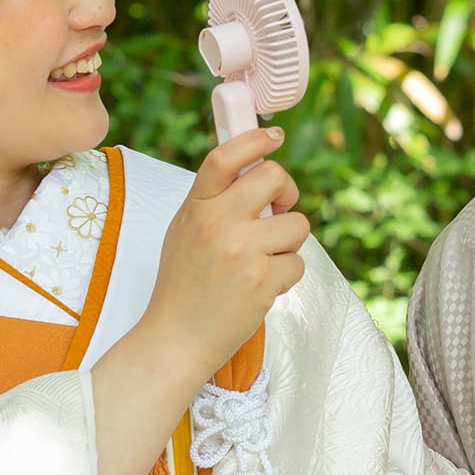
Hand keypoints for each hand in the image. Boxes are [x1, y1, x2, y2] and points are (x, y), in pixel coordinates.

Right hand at [144, 127, 309, 378]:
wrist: (177, 338)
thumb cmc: (184, 285)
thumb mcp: (186, 231)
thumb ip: (214, 201)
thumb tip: (255, 170)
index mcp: (196, 208)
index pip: (225, 158)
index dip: (254, 139)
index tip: (274, 136)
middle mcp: (218, 223)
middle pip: (274, 178)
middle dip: (287, 193)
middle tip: (279, 211)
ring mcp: (242, 251)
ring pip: (298, 223)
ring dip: (288, 243)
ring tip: (262, 261)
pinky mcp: (262, 280)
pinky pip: (298, 262)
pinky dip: (286, 275)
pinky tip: (261, 288)